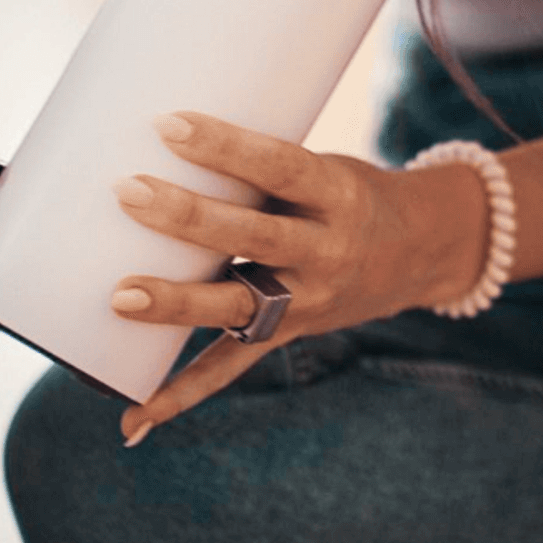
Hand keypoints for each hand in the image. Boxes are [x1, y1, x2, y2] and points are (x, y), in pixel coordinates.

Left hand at [109, 110, 488, 443]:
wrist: (422, 251)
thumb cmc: (353, 194)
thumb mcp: (328, 171)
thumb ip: (264, 177)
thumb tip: (162, 160)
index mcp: (338, 194)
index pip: (281, 166)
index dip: (227, 146)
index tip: (169, 124)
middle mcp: (328, 250)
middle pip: (254, 235)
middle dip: (188, 216)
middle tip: (128, 192)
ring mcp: (310, 299)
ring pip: (238, 304)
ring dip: (177, 301)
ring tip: (120, 297)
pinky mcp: (291, 332)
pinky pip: (233, 365)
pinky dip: (182, 393)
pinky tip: (133, 418)